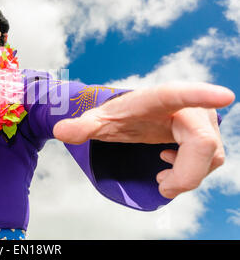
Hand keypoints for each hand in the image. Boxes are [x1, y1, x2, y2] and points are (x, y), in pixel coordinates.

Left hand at [53, 82, 234, 198]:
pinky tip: (171, 164)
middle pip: (203, 146)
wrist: (137, 115)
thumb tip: (59, 131)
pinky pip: (212, 159)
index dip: (201, 95)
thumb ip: (82, 126)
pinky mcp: (209, 132)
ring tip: (162, 175)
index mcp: (158, 98)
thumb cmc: (120, 115)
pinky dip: (193, 171)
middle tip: (161, 186)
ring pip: (211, 157)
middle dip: (185, 175)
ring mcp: (203, 118)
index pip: (180, 95)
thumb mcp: (100, 121)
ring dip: (187, 175)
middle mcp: (187, 106)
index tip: (224, 96)